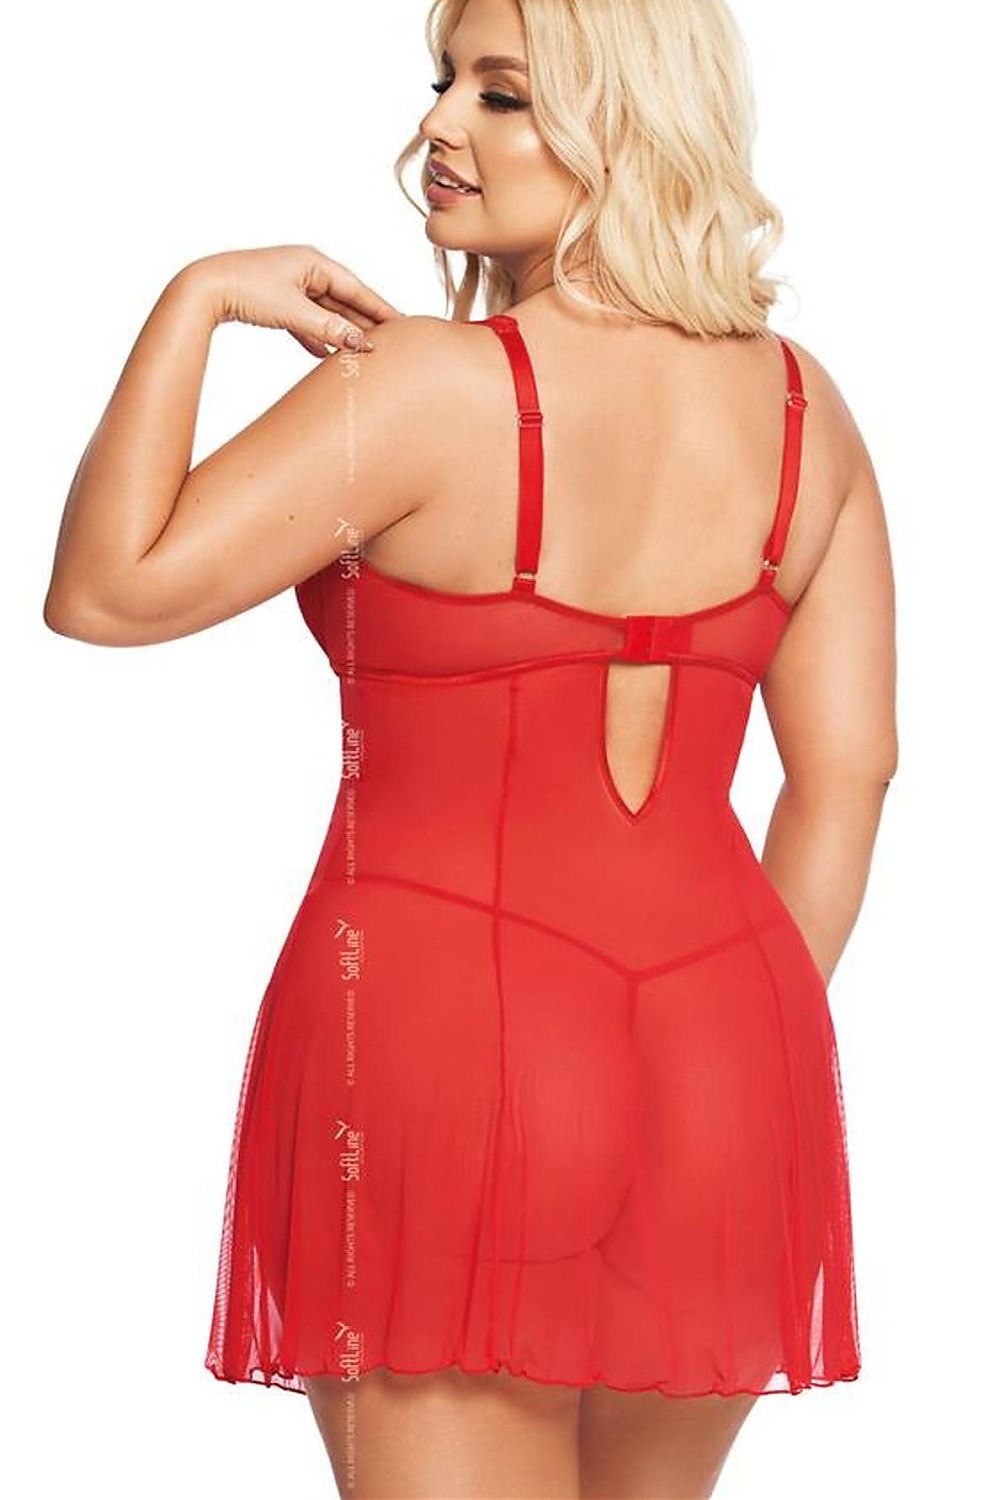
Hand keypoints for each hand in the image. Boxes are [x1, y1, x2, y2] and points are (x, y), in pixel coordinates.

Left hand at [181, 244, 405, 356]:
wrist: (204, 288)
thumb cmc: (247, 289)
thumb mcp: (294, 311)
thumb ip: (330, 328)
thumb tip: (361, 343)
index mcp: (313, 261)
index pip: (357, 288)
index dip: (380, 308)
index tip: (403, 324)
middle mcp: (304, 269)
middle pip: (344, 300)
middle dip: (364, 322)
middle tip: (389, 342)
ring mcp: (290, 285)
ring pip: (325, 312)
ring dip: (341, 332)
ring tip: (362, 352)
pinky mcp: (276, 302)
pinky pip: (305, 321)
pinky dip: (316, 336)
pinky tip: (325, 355)